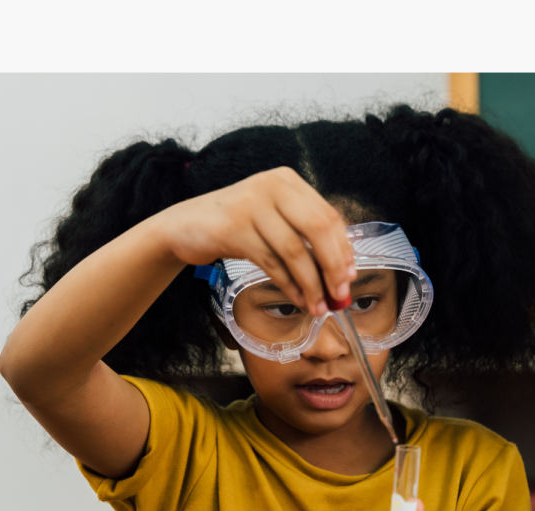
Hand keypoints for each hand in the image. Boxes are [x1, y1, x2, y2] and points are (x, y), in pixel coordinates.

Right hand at [162, 166, 355, 315]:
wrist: (184, 226)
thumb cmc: (236, 226)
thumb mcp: (272, 219)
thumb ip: (304, 237)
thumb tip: (342, 273)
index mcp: (288, 181)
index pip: (329, 216)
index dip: (344, 250)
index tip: (350, 277)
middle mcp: (272, 186)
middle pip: (318, 229)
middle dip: (333, 267)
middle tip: (339, 294)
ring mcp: (251, 205)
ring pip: (294, 250)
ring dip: (310, 284)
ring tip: (318, 306)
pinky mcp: (234, 228)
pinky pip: (271, 262)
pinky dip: (289, 285)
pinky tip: (297, 299)